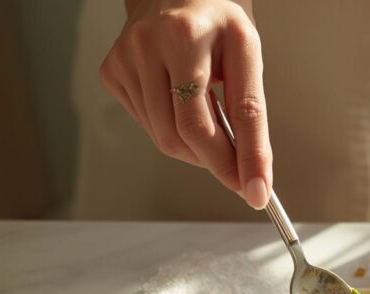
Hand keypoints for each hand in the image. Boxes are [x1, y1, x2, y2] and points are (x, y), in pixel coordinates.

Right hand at [100, 0, 270, 207]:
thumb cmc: (215, 24)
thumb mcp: (245, 55)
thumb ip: (248, 111)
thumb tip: (250, 173)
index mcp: (207, 33)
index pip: (235, 111)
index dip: (249, 158)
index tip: (258, 193)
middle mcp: (161, 39)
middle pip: (189, 133)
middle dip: (217, 162)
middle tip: (236, 170)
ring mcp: (129, 55)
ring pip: (164, 138)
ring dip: (193, 148)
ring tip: (206, 115)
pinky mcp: (112, 70)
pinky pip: (147, 126)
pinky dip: (170, 131)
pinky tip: (177, 104)